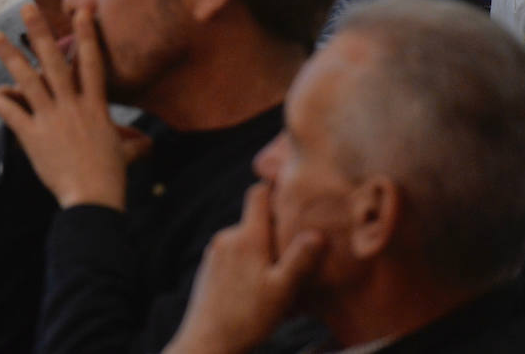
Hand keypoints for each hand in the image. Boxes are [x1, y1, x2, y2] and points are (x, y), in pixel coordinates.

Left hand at [0, 4, 149, 209]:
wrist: (93, 198)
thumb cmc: (110, 178)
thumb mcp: (124, 155)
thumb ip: (133, 144)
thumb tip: (149, 143)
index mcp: (94, 106)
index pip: (90, 63)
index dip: (86, 35)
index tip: (81, 10)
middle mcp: (72, 106)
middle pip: (54, 62)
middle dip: (39, 32)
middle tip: (26, 8)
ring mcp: (51, 119)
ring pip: (27, 80)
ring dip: (9, 56)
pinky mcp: (32, 135)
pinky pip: (10, 112)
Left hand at [167, 183, 324, 353]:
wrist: (207, 341)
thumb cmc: (248, 317)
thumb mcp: (282, 291)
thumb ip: (300, 260)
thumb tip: (318, 232)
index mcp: (247, 237)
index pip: (257, 194)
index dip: (273, 186)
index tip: (292, 189)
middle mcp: (227, 237)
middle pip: (256, 219)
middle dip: (277, 229)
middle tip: (300, 246)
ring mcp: (216, 251)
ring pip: (247, 239)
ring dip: (264, 250)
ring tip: (283, 273)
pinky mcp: (210, 266)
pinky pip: (236, 254)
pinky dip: (251, 262)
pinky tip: (260, 285)